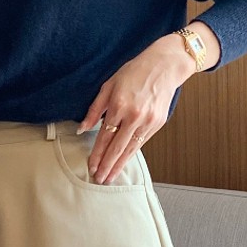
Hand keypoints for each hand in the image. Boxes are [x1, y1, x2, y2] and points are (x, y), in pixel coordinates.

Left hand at [77, 34, 195, 183]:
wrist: (164, 66)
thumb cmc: (134, 72)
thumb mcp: (109, 85)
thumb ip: (94, 109)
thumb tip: (82, 129)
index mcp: (119, 105)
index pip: (104, 136)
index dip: (97, 154)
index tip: (91, 166)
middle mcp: (134, 115)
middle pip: (117, 147)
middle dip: (107, 165)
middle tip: (99, 179)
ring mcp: (148, 120)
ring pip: (131, 148)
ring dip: (120, 164)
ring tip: (111, 177)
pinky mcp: (158, 123)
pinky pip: (142, 142)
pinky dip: (132, 153)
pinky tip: (125, 161)